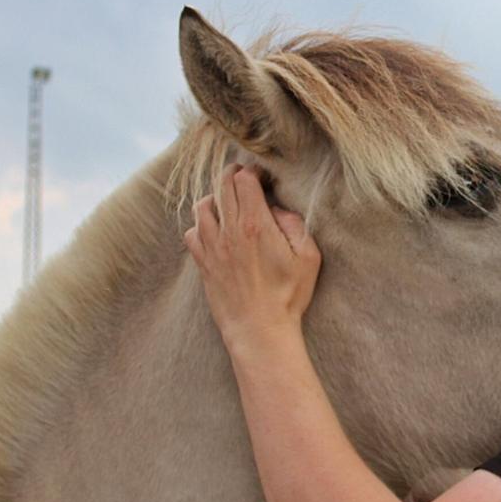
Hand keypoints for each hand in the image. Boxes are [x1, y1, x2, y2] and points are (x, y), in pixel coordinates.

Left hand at [183, 165, 320, 352]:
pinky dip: (201, 224)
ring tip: (228, 201)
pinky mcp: (203, 263)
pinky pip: (191, 231)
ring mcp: (212, 246)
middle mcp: (230, 231)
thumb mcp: (308, 257)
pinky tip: (215, 229)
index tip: (262, 177)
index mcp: (257, 225)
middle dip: (233, 174)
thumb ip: (295, 225)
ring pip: (203, 205)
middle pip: (222, 185)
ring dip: (216, 197)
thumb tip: (276, 209)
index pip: (245, 180)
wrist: (259, 329)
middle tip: (244, 177)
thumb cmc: (288, 296)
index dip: (253, 172)